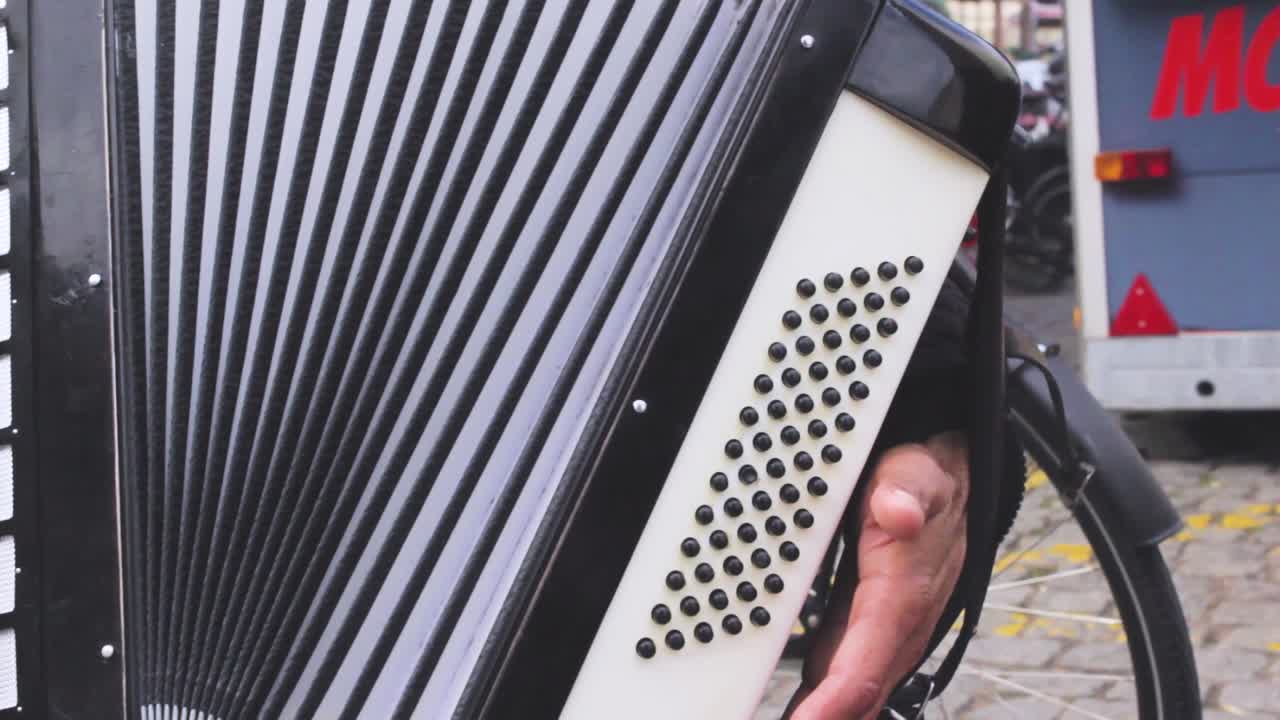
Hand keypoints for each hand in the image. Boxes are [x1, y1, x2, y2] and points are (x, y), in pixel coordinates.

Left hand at [786, 432, 969, 719]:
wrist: (949, 481)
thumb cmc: (926, 482)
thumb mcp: (913, 474)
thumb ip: (904, 492)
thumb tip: (898, 510)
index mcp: (901, 597)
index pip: (864, 666)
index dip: (832, 704)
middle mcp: (897, 627)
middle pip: (858, 695)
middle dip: (824, 719)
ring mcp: (884, 633)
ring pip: (855, 691)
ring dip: (825, 714)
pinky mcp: (869, 629)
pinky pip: (848, 676)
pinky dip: (827, 701)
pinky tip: (803, 713)